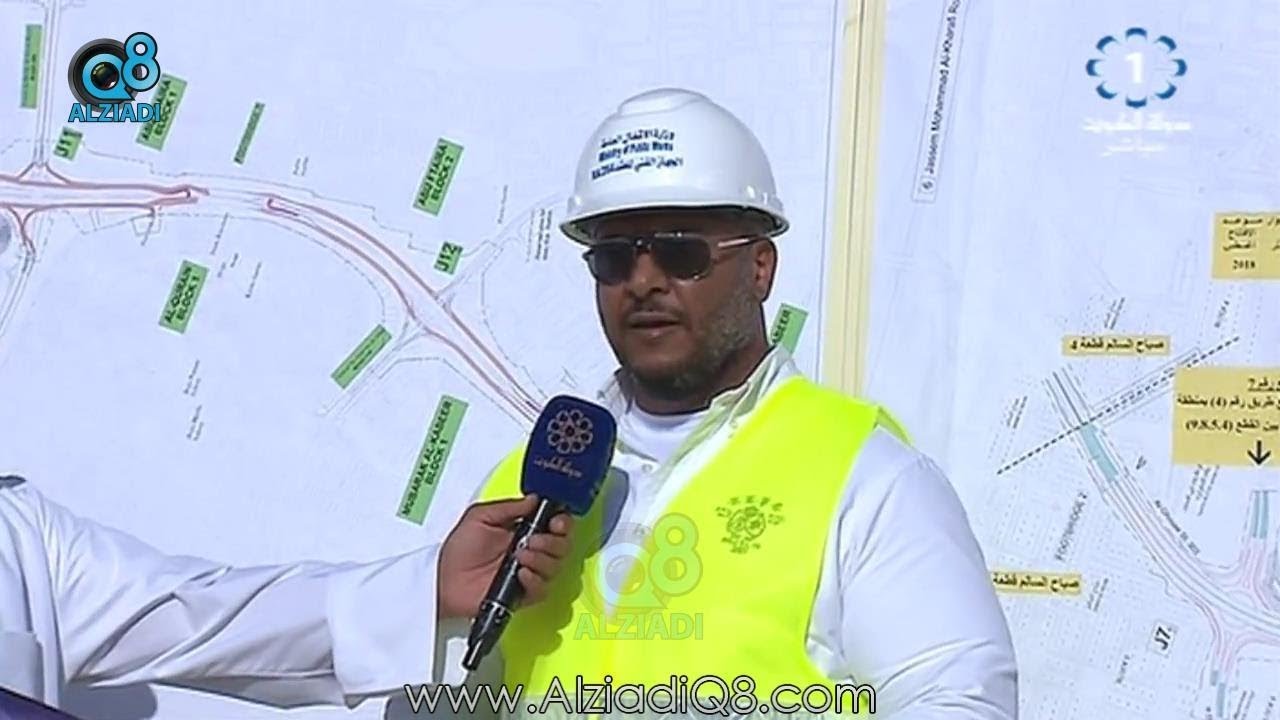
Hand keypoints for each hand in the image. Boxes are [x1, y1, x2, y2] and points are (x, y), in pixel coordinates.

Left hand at [437, 495, 573, 618]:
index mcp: (523, 530)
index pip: (555, 525)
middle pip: (562, 546)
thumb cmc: (458, 549)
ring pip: (556, 567)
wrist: (443, 580)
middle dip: (553, 541)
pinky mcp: (524, 595)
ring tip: (520, 556)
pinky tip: (521, 574)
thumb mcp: (480, 516)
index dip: (562, 522)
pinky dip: (535, 580)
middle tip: (533, 540)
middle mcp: (531, 551)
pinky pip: (543, 589)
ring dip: (542, 559)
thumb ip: (509, 507)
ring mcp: (529, 573)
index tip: (556, 521)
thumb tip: (534, 499)